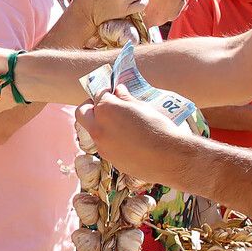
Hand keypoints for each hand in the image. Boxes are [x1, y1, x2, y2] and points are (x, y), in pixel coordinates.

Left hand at [76, 86, 197, 187]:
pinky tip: (128, 140)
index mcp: (106, 110)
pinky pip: (105, 145)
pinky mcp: (110, 159)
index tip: (114, 93)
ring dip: (102, 124)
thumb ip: (126, 99)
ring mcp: (102, 146)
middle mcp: (98, 128)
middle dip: (91, 106)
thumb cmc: (158, 128)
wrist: (169, 158)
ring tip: (121, 124)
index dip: (108, 92)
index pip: (99, 94)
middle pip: (82, 112)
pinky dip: (111, 139)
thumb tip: (118, 91)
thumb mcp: (143, 107)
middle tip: (106, 106)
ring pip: (93, 130)